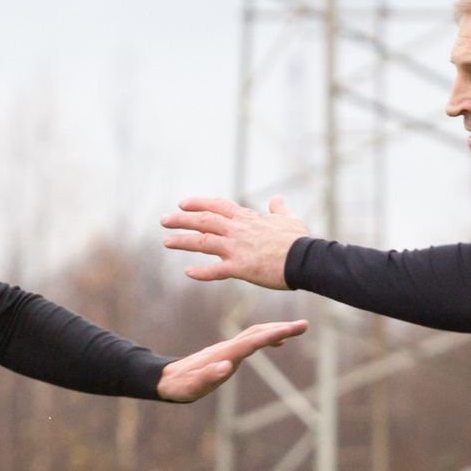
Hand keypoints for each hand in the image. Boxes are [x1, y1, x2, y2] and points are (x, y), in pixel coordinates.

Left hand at [156, 318, 309, 401]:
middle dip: (281, 329)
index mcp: (224, 354)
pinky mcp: (227, 352)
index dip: (274, 335)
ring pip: (255, 334)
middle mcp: (227, 348)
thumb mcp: (193, 385)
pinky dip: (266, 337)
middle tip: (304, 325)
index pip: (253, 342)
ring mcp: (227, 349)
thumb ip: (208, 375)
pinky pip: (251, 340)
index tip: (292, 329)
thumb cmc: (181, 385)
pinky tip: (276, 343)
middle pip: (258, 333)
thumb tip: (226, 366)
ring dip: (276, 330)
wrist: (168, 379)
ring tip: (296, 329)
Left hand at [159, 195, 309, 288]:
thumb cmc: (299, 241)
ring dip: (182, 240)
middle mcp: (238, 230)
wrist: (306, 259)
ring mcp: (237, 249)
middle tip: (164, 220)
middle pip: (204, 220)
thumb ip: (279, 208)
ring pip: (203, 242)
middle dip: (181, 219)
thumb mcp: (289, 219)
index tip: (182, 203)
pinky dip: (201, 272)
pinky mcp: (240, 268)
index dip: (198, 203)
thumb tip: (277, 198)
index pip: (218, 205)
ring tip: (166, 241)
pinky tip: (188, 273)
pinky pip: (215, 270)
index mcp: (247, 218)